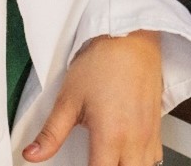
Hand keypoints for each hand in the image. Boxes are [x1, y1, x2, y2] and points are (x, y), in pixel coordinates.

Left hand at [23, 29, 162, 165]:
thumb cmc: (103, 62)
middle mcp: (134, 140)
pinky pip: (154, 159)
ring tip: (109, 161)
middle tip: (93, 161)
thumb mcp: (69, 99)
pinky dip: (140, 164)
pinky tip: (127, 157)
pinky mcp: (157, 127)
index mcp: (111, 137)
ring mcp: (149, 135)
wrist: (130, 37)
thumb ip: (50, 134)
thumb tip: (33, 154)